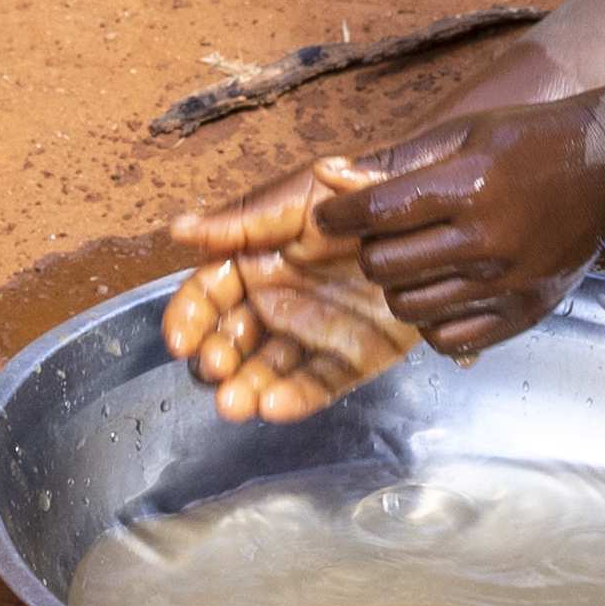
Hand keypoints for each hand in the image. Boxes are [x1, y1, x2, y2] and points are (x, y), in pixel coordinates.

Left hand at [159, 94, 604, 409]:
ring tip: (413, 263)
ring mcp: (507, 282)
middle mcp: (486, 240)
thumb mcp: (463, 132)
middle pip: (384, 266)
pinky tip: (441, 293)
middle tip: (381, 237)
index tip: (330, 217)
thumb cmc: (529, 142)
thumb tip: (327, 175)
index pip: (375, 213)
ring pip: (409, 308)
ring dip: (397, 287)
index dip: (338, 217)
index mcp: (467, 186)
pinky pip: (449, 339)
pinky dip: (432, 321)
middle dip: (368, 251)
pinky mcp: (524, 313)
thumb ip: (395, 161)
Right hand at [163, 222, 415, 423]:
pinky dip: (297, 399)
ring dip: (249, 388)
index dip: (190, 317)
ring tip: (237, 403)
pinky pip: (322, 383)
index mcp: (257, 261)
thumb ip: (241, 221)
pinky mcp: (356, 355)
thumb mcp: (297, 199)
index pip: (210, 293)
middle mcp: (280, 300)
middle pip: (235, 340)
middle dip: (218, 360)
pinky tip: (275, 407)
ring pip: (272, 369)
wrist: (425, 214)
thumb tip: (179, 230)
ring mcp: (317, 331)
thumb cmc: (356, 199)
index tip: (180, 340)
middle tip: (215, 371)